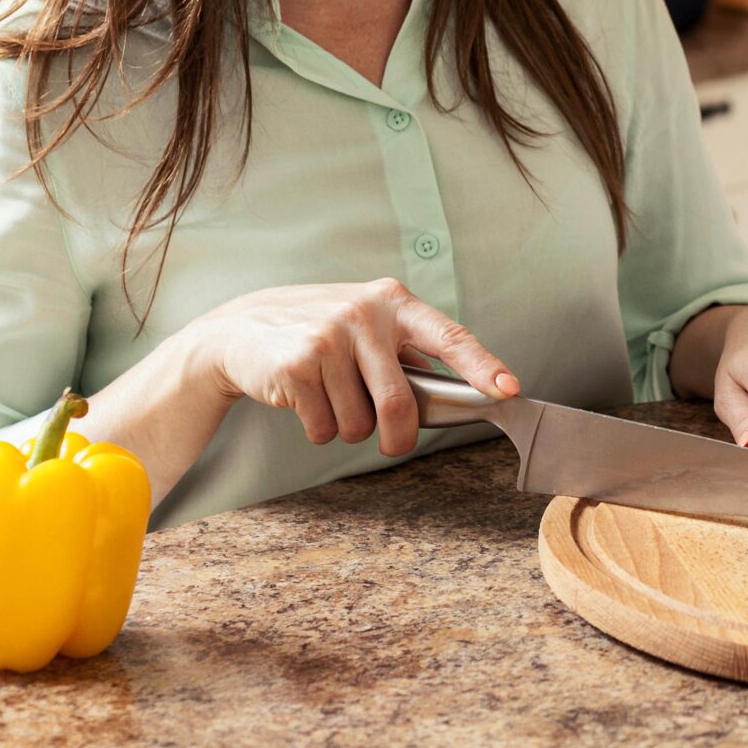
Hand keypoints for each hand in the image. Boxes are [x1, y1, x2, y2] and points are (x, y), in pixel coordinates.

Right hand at [194, 280, 519, 455]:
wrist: (239, 329)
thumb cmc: (317, 331)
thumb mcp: (366, 324)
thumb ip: (408, 352)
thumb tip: (460, 390)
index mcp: (394, 302)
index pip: (450, 337)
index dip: (482, 366)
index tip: (508, 389)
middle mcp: (365, 314)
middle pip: (401, 401)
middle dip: (399, 438)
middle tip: (393, 445)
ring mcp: (328, 337)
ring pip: (359, 422)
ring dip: (348, 429)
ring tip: (330, 399)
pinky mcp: (296, 364)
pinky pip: (323, 427)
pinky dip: (318, 429)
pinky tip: (304, 400)